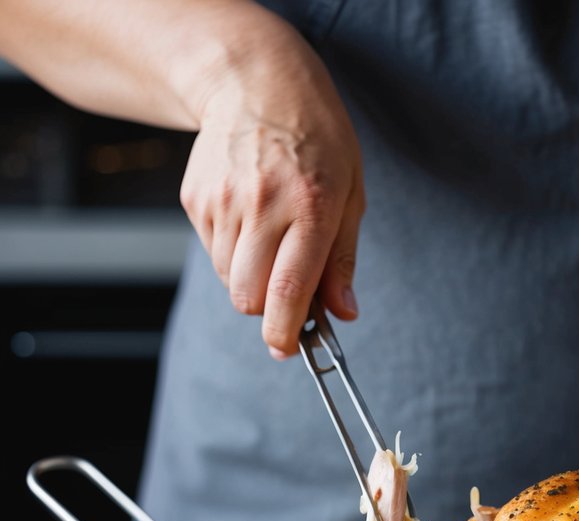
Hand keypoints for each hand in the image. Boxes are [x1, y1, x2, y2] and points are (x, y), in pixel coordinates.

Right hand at [179, 11, 364, 356]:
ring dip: (250, 278)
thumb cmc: (315, 139)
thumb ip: (343, 259)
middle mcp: (262, 204)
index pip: (289, 290)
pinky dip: (231, 252)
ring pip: (229, 280)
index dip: (285, 332)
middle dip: (267, 309)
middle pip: (248, 296)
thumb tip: (343, 312)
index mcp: (310, 206)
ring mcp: (223, 201)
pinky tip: (248, 217)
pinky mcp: (196, 199)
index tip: (287, 349)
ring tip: (270, 239)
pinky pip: (213, 252)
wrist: (255, 81)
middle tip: (285, 293)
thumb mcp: (350, 192)